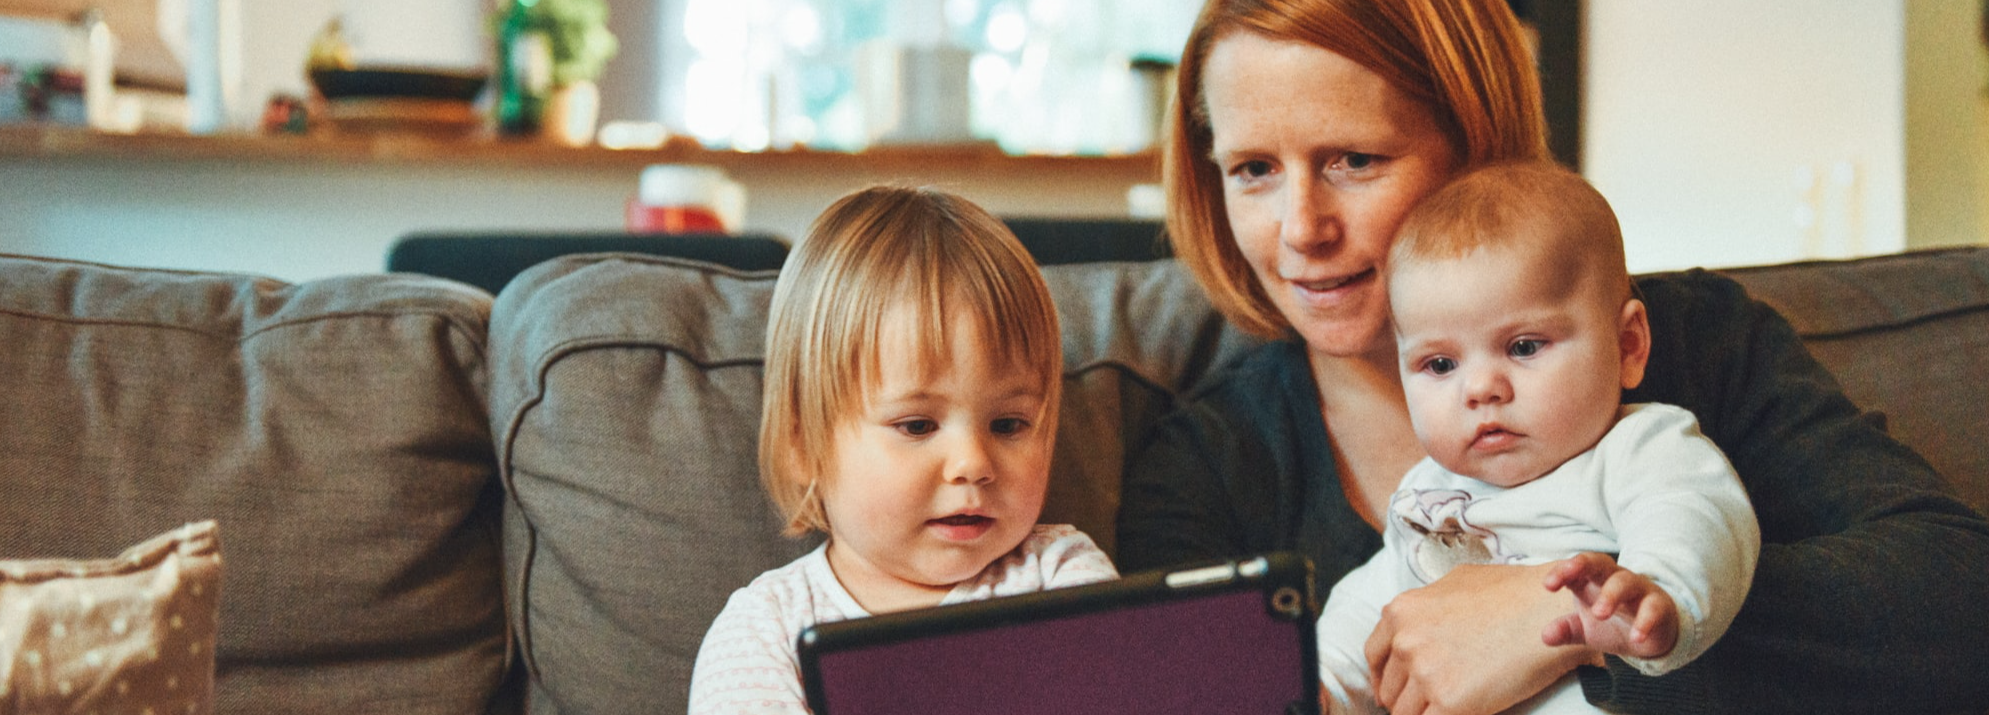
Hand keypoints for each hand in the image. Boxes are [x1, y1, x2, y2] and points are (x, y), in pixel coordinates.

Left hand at [1365, 563, 1596, 714]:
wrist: (1550, 611)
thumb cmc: (1513, 593)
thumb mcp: (1456, 582)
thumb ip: (1427, 605)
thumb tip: (1417, 623)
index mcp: (1402, 612)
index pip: (1374, 656)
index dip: (1383, 677)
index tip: (1393, 689)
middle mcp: (1406, 641)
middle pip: (1389, 688)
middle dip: (1405, 699)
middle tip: (1424, 705)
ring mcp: (1425, 672)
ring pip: (1404, 712)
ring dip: (1420, 714)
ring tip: (1439, 710)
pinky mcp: (1450, 701)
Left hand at [1541, 552, 1678, 658]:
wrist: (1653, 635)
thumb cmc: (1614, 623)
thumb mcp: (1586, 629)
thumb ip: (1567, 630)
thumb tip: (1545, 636)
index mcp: (1592, 580)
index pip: (1576, 568)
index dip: (1562, 572)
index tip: (1548, 585)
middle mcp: (1614, 578)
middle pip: (1599, 563)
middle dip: (1582, 566)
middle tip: (1568, 580)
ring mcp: (1638, 589)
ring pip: (1625, 582)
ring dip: (1611, 595)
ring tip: (1600, 614)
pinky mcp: (1659, 605)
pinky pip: (1653, 608)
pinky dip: (1645, 622)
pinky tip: (1636, 638)